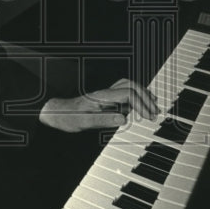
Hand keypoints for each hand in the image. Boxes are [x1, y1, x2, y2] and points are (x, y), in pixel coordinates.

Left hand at [39, 78, 159, 132]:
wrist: (54, 113)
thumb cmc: (66, 117)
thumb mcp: (83, 122)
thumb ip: (103, 120)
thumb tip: (124, 119)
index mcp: (101, 97)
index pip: (128, 94)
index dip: (141, 104)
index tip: (149, 116)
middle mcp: (104, 93)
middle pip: (131, 86)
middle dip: (146, 97)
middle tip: (155, 111)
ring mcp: (104, 95)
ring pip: (128, 87)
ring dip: (142, 94)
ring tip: (152, 106)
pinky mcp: (103, 99)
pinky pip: (123, 93)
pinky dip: (134, 97)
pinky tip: (138, 107)